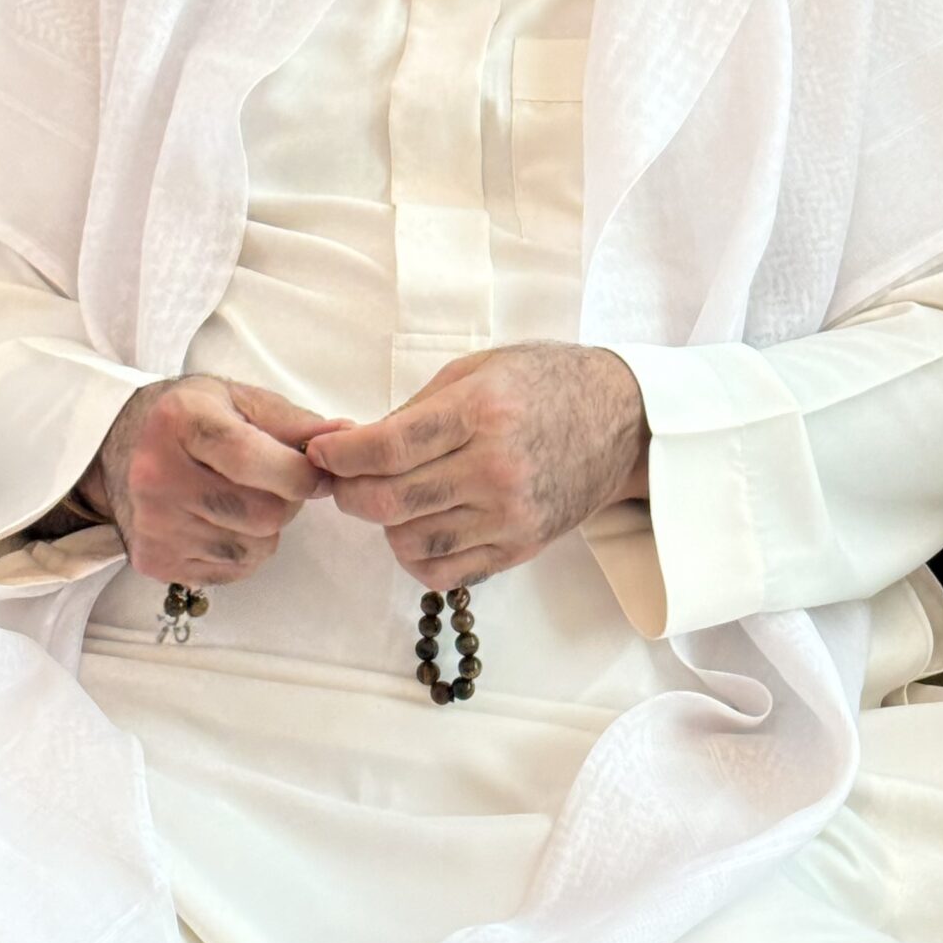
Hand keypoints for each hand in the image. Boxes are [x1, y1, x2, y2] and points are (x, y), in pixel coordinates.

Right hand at [80, 377, 353, 585]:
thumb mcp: (236, 400)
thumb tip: (346, 436)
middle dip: (286, 500)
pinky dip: (244, 551)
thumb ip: (292, 421)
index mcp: (180, 422)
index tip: (315, 472)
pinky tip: (222, 522)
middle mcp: (158, 475)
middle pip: (264, 512)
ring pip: (255, 546)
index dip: (300, 472)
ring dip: (266, 528)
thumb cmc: (188, 419)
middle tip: (270, 482)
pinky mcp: (155, 560)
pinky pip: (233, 571)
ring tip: (241, 499)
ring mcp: (154, 523)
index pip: (253, 458)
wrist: (116, 448)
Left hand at [303, 343, 649, 592]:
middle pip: (390, 501)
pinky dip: (415, 557)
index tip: (322, 454)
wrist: (620, 420)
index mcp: (481, 412)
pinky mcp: (520, 547)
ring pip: (411, 541)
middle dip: (349, 492)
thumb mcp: (478, 370)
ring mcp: (510, 514)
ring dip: (383, 525)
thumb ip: (417, 409)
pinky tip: (416, 528)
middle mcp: (495, 468)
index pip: (388, 448)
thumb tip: (357, 444)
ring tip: (387, 499)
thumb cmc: (544, 383)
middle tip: (341, 479)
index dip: (340, 456)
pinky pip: (444, 572)